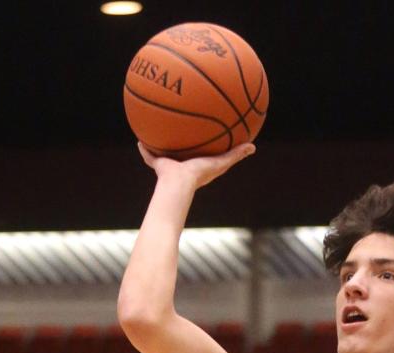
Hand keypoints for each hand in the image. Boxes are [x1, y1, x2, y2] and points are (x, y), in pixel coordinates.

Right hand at [138, 140, 254, 190]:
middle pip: (182, 151)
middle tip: (182, 130)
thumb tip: (253, 147)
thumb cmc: (200, 174)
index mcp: (197, 166)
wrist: (179, 183)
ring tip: (158, 129)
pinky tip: (140, 137)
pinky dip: (145, 149)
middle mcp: (182, 165)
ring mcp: (169, 166)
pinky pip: (150, 155)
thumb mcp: (221, 162)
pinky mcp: (158, 165)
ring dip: (161, 144)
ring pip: (165, 152)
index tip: (207, 136)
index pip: (202, 154)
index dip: (205, 146)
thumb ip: (236, 155)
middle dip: (182, 142)